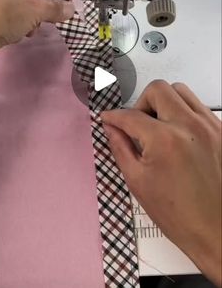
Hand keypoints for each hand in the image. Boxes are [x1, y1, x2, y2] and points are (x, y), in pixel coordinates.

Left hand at [0, 0, 73, 59]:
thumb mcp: (36, 9)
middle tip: (49, 20)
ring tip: (30, 29)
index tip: (67, 8)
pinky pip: (6, 8)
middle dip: (42, 7)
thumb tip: (70, 10)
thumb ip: (57, 8)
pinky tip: (17, 32)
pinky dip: (16, 19)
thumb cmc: (2, 13)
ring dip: (30, 16)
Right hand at [101, 81, 220, 285]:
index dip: (113, 116)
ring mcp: (210, 126)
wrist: (216, 230)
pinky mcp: (221, 131)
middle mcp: (190, 126)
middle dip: (141, 103)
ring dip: (164, 103)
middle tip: (137, 123)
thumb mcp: (138, 181)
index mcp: (165, 140)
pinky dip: (183, 112)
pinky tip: (178, 133)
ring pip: (181, 91)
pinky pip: (198, 106)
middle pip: (158, 89)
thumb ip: (120, 148)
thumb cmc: (180, 215)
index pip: (131, 115)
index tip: (109, 119)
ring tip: (159, 126)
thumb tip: (111, 128)